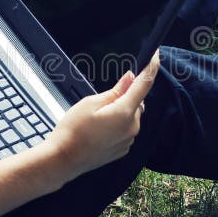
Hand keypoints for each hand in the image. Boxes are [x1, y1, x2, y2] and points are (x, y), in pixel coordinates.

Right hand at [48, 51, 159, 179]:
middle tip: (102, 100)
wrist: (63, 160)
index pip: (144, 84)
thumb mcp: (91, 103)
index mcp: (125, 112)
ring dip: (119, 111)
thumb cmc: (73, 131)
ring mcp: (128, 140)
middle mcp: (132, 127)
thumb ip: (115, 91)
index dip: (151, 68)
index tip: (155, 56)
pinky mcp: (123, 149)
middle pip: (136, 102)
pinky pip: (125, 129)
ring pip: (130, 116)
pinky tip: (98, 130)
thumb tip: (131, 79)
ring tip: (95, 119)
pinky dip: (117, 124)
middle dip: (125, 96)